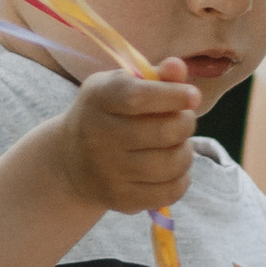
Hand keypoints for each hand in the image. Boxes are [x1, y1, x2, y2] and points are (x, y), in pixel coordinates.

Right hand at [45, 61, 200, 218]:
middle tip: (184, 120)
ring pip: (171, 164)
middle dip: (186, 123)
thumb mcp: (122, 86)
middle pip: (163, 132)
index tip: (193, 96)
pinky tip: (174, 169)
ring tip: (178, 145)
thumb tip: (178, 67)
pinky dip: (182, 179)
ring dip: (186, 152)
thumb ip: (154, 76)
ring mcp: (109, 172)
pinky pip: (169, 192)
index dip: (173, 96)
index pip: (139, 98)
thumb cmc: (108, 114)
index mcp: (99, 99)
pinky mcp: (121, 199)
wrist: (72, 161)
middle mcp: (98, 136)